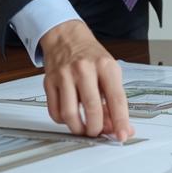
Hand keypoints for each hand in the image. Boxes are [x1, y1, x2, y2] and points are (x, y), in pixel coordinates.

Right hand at [38, 20, 133, 139]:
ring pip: (69, 114)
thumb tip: (121, 127)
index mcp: (105, 66)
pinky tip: (70, 117)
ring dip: (78, 129)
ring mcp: (65, 76)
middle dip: (96, 128)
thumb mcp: (110, 72)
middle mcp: (84, 69)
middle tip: (98, 132)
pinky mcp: (49, 82)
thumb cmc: (91, 55)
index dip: (120, 121)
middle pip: (92, 108)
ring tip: (83, 129)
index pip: (116, 99)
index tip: (122, 135)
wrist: (66, 37)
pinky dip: (63, 121)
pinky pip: (55, 111)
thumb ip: (116, 100)